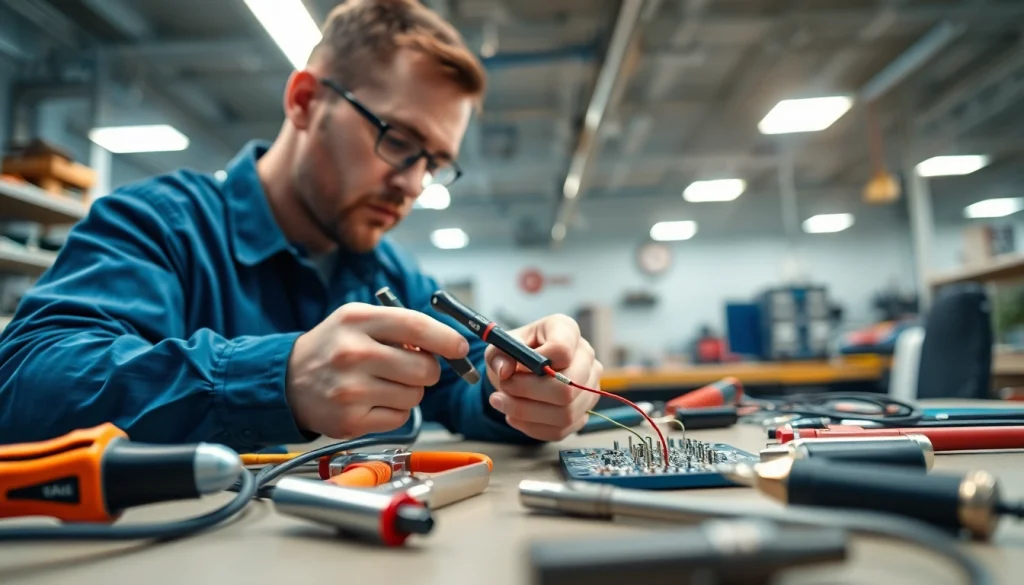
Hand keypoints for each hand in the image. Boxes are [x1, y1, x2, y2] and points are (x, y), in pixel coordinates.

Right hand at [286, 302, 468, 437]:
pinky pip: (401, 417)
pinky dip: (395, 410)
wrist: (287, 381)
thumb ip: (400, 326)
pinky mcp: (351, 421)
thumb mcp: (357, 320)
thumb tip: (447, 344)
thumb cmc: (332, 347)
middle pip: (424, 368)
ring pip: (415, 395)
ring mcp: (351, 390)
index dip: (447, 339)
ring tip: (384, 383)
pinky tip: (373, 400)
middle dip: (428, 370)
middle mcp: (353, 354)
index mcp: (357, 320)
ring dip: (410, 391)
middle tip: (412, 368)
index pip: (416, 326)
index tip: (460, 348)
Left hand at [484, 314, 602, 440]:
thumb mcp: (499, 347)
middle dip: (528, 393)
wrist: (522, 370)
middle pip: (567, 387)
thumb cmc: (515, 353)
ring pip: (565, 413)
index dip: (535, 364)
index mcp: (566, 330)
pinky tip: (515, 415)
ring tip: (502, 403)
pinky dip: (532, 427)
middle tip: (504, 389)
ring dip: (526, 413)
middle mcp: (586, 356)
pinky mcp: (584, 411)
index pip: (562, 350)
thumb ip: (498, 355)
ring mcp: (590, 385)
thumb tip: (505, 371)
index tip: (513, 369)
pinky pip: (561, 429)